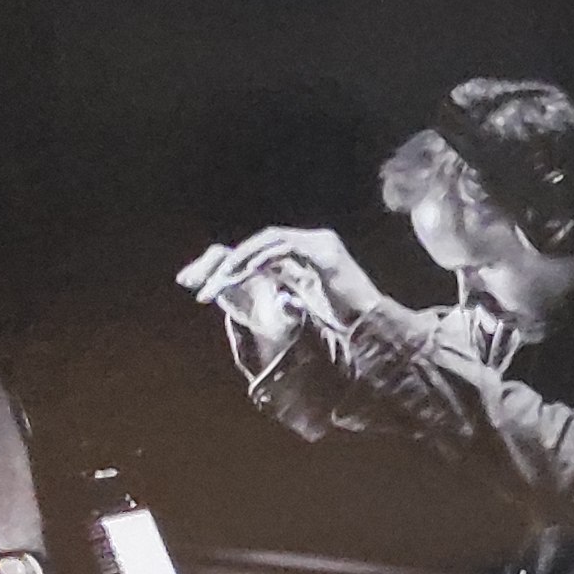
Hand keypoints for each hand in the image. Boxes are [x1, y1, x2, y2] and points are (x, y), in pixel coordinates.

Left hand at [179, 226, 390, 336]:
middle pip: (259, 243)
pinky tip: (245, 272)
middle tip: (197, 284)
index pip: (261, 251)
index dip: (232, 265)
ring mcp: (320, 244)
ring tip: (217, 282)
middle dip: (226, 263)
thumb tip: (262, 294)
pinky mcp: (324, 253)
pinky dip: (263, 258)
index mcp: (306, 254)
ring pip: (267, 242)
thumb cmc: (346, 323)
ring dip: (238, 263)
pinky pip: (285, 248)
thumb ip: (285, 291)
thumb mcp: (304, 304)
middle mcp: (313, 243)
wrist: (376, 331)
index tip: (203, 284)